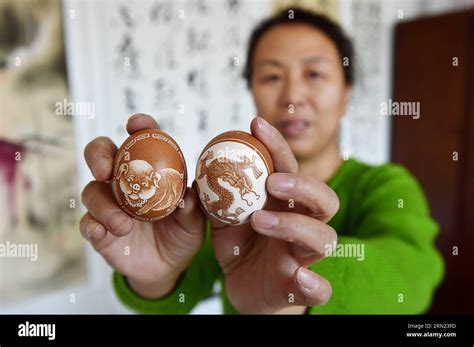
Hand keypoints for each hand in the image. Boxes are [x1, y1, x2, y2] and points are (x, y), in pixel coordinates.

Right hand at [80, 114, 204, 298]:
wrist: (169, 266)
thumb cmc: (183, 233)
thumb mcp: (195, 221)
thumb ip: (192, 208)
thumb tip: (187, 196)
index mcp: (149, 170)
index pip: (141, 140)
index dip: (138, 127)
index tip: (136, 124)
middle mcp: (123, 182)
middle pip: (101, 155)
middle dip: (98, 156)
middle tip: (106, 170)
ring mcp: (108, 205)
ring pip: (92, 192)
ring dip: (104, 206)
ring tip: (123, 224)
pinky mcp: (99, 230)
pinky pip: (87, 224)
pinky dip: (92, 226)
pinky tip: (101, 232)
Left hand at [207, 117, 338, 313]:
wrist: (245, 288)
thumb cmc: (240, 248)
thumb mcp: (224, 220)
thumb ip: (216, 197)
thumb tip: (197, 171)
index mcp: (285, 204)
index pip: (290, 169)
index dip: (277, 146)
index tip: (255, 124)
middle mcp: (301, 226)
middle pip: (324, 199)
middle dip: (302, 185)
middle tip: (272, 181)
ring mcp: (303, 257)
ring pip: (323, 238)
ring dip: (294, 226)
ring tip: (259, 221)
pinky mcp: (299, 288)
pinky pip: (320, 288)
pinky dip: (315, 284)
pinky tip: (302, 278)